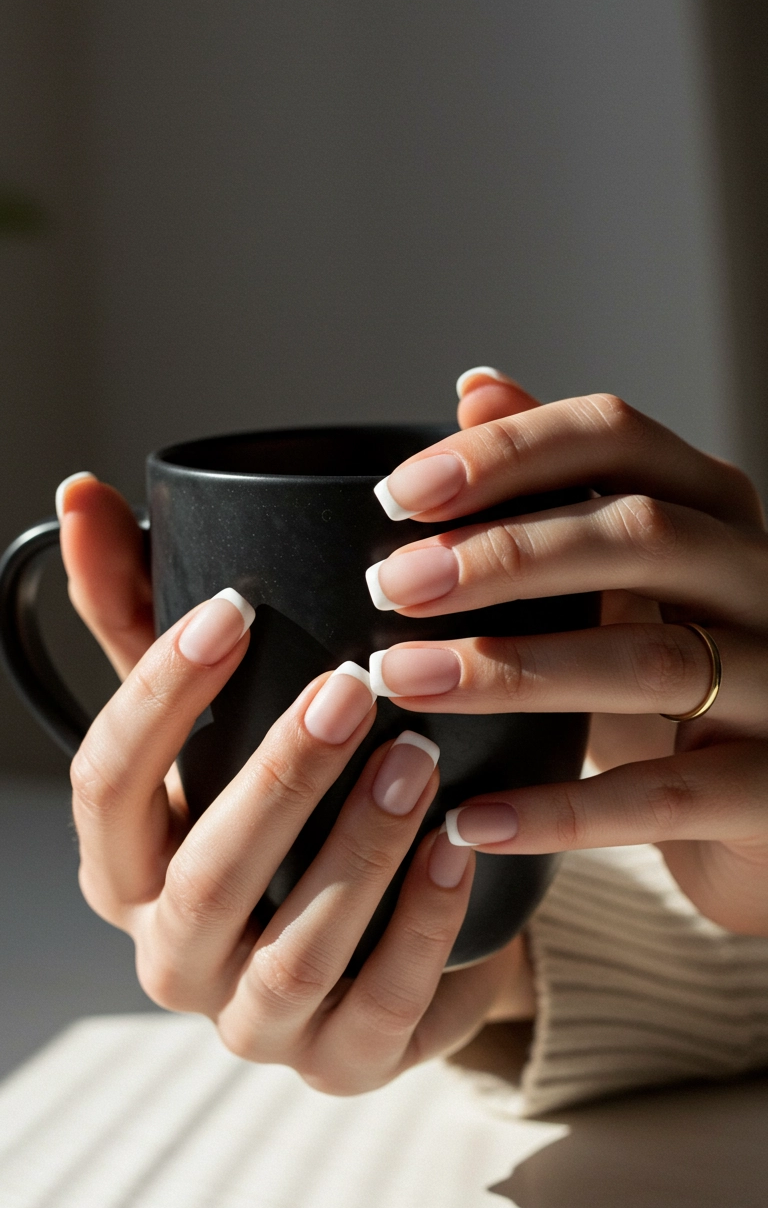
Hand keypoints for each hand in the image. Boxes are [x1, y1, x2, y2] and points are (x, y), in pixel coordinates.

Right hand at [57, 475, 533, 1093]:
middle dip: (278, 777)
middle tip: (353, 685)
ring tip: (417, 756)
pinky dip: (422, 923)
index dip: (158, 699)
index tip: (231, 611)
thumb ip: (147, 619)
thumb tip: (84, 495)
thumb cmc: (279, 810)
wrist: (371, 933)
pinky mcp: (346, 1059)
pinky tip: (460, 843)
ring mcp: (254, 1020)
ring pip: (294, 948)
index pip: (108, 786)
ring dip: (358, 848)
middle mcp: (171, 954)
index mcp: (124, 869)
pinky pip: (382, 1002)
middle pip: (201, 874)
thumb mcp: (212, 716)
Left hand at [367, 370, 767, 937]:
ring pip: (654, 662)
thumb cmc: (673, 674)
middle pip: (640, 535)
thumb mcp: (618, 576)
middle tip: (391, 587)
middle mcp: (759, 577)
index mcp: (712, 507)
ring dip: (514, 671)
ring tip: (405, 684)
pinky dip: (562, 811)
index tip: (399, 495)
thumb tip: (478, 388)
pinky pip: (668, 798)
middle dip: (503, 555)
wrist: (759, 807)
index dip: (505, 454)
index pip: (615, 437)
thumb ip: (556, 485)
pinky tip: (470, 819)